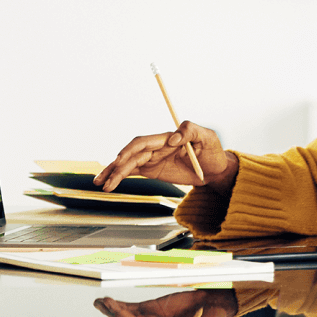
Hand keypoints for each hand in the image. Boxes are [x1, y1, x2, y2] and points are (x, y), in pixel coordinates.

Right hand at [94, 121, 237, 193]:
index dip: (131, 150)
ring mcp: (153, 159)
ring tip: (101, 184)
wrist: (215, 170)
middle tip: (106, 179)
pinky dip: (119, 176)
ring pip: (128, 164)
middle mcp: (156, 147)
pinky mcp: (152, 170)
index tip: (122, 160)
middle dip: (117, 166)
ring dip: (113, 173)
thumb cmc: (213, 151)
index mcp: (166, 138)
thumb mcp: (208, 137)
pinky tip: (108, 183)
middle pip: (131, 154)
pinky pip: (132, 171)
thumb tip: (173, 138)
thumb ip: (190, 131)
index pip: (143, 142)